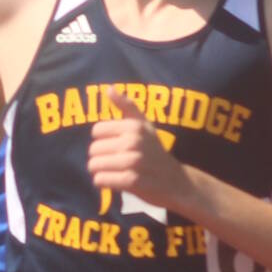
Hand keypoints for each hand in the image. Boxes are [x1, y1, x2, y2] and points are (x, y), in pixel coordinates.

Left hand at [88, 86, 189, 213]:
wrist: (177, 182)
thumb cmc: (155, 152)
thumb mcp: (145, 126)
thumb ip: (126, 107)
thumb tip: (109, 89)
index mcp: (134, 126)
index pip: (97, 131)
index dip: (102, 141)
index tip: (114, 146)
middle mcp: (134, 141)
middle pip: (94, 149)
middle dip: (99, 158)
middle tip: (113, 163)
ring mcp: (134, 161)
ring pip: (95, 165)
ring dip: (99, 171)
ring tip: (111, 172)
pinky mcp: (132, 181)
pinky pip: (101, 179)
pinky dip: (102, 182)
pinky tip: (112, 181)